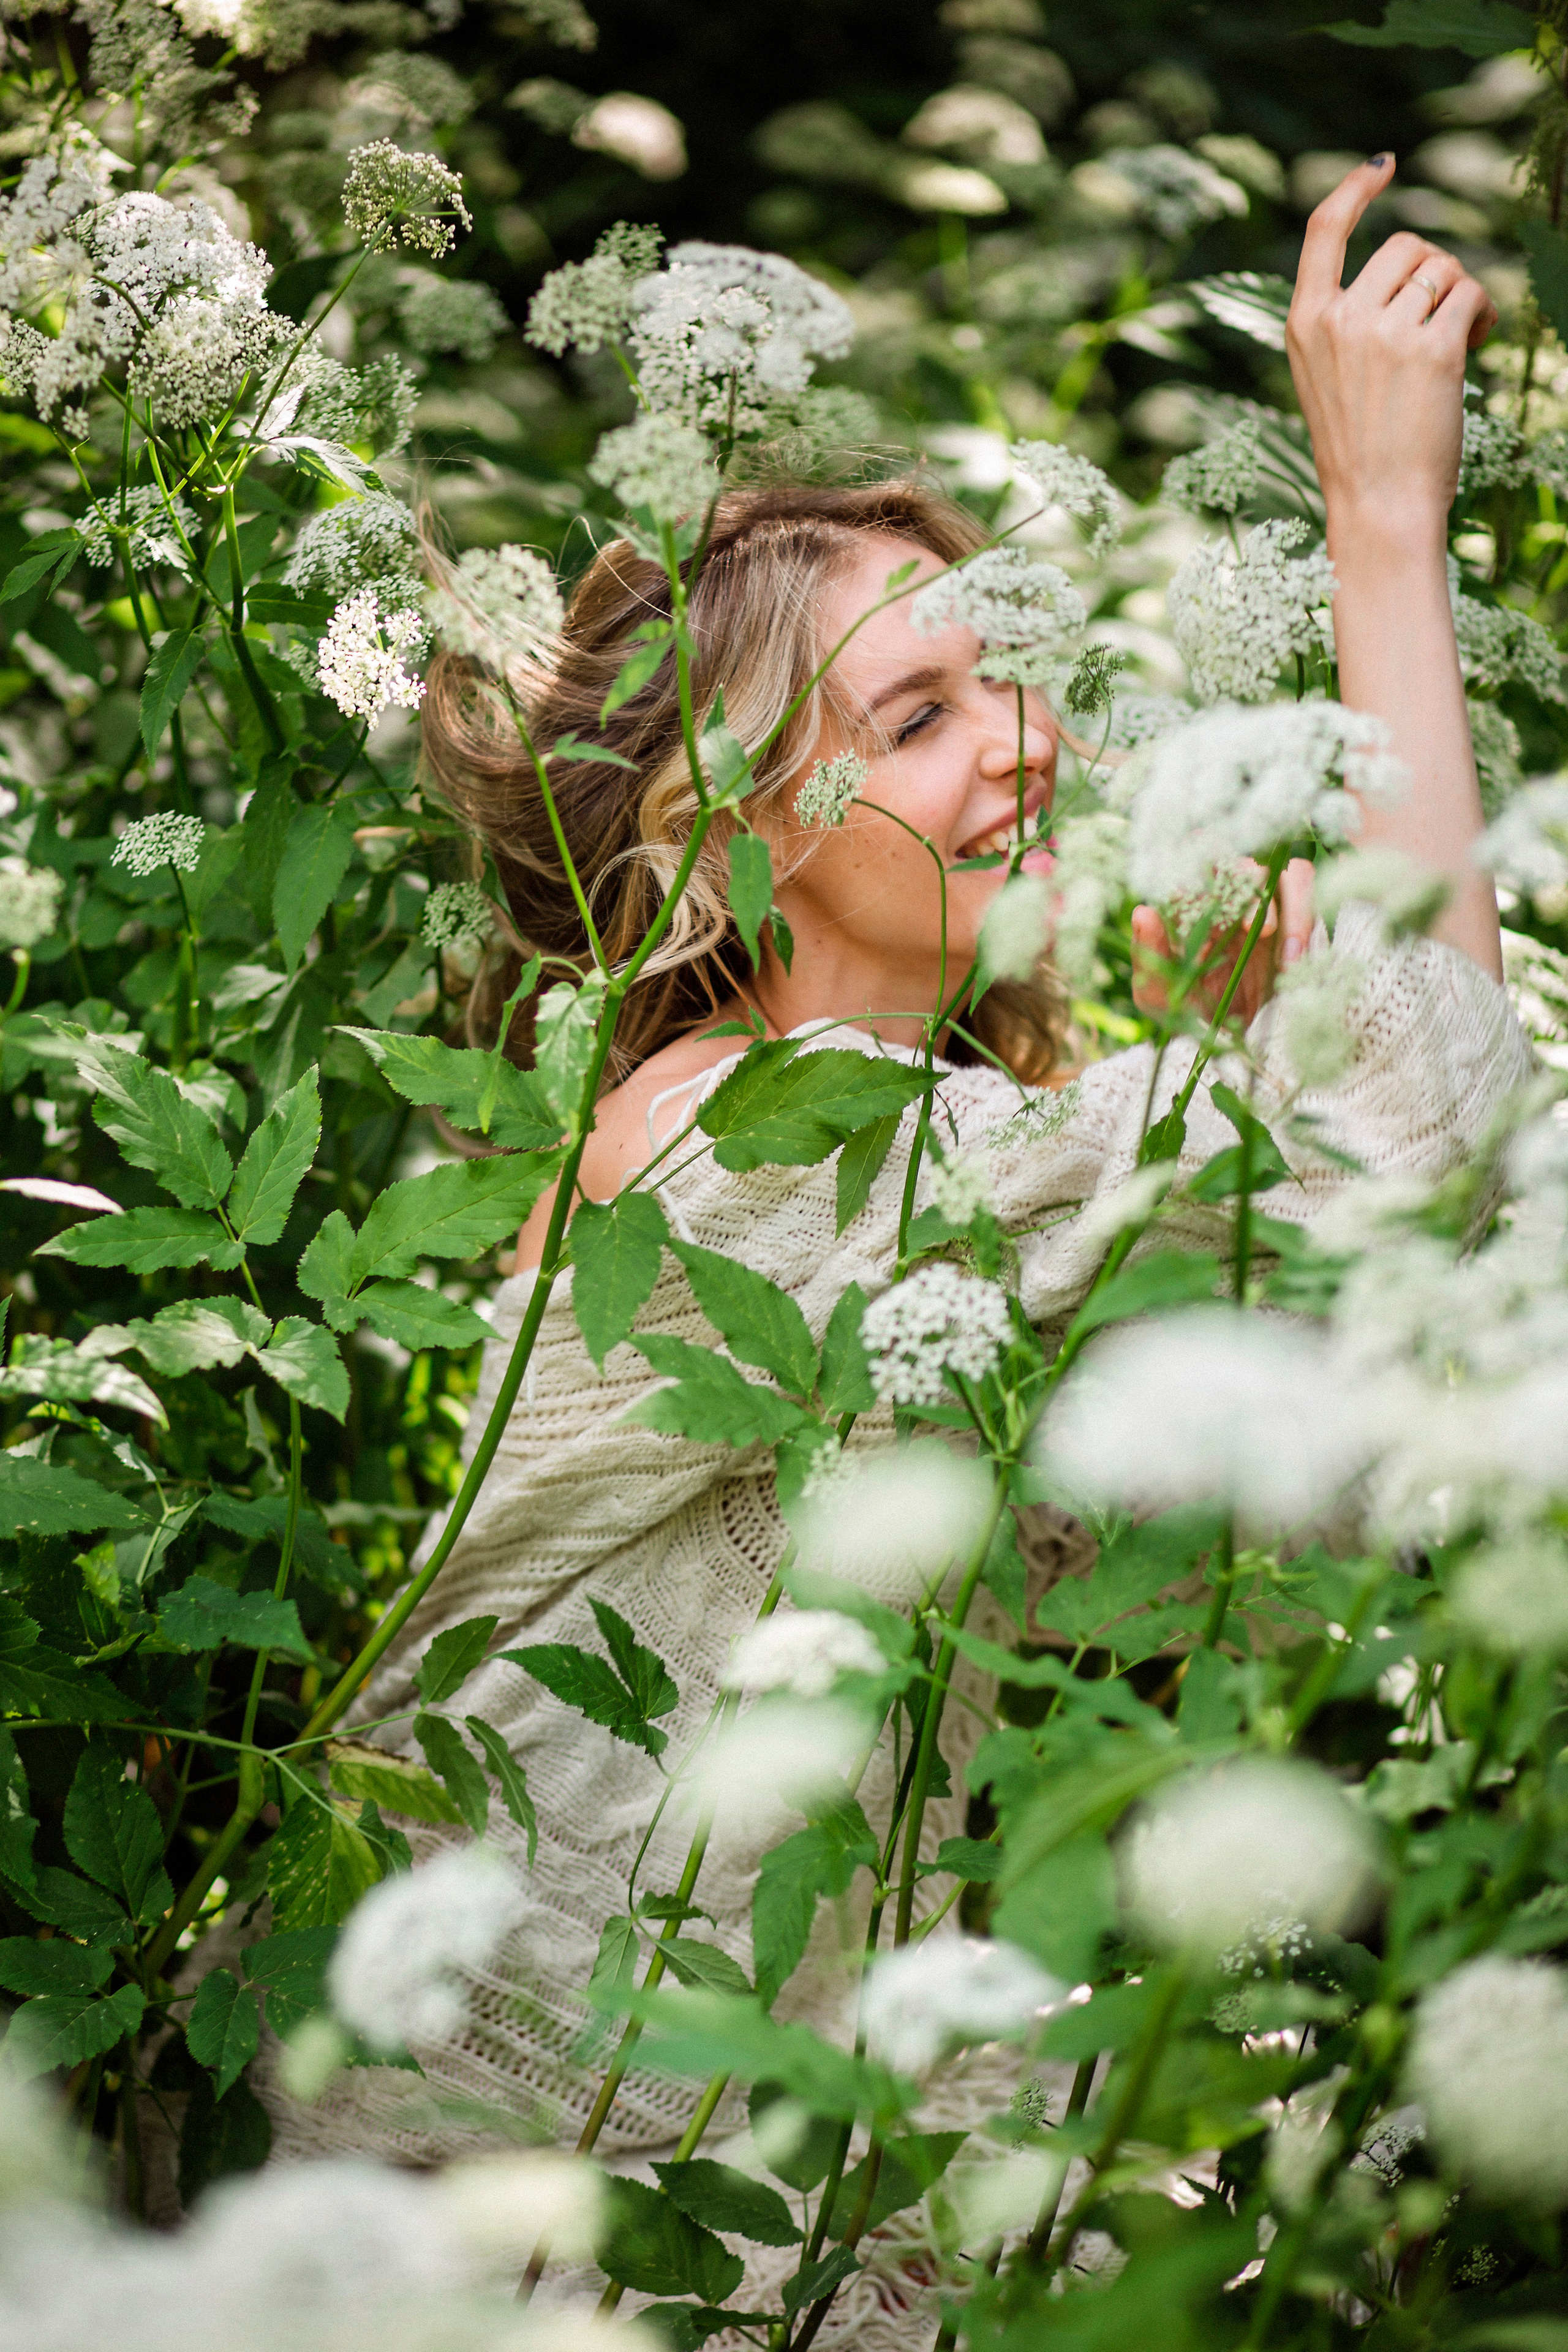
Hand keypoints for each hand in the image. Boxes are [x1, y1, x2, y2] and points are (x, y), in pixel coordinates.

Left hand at [1131, 858, 1315, 1021]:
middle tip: (1226, 909)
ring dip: (1266, 897)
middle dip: (1231, 877)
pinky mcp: (1295, 917)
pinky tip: (1289, 959)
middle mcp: (1224, 899)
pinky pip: (1303, 892)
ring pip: (1270, 870)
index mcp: (1187, 909)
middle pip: (1230, 859)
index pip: (1186, 866)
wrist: (1236, 1045)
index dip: (1188, 866)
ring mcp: (1261, 904)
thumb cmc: (1191, 1015)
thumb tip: (1142, 910)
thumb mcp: (1159, 994)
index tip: (1186, 888)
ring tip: (1261, 934)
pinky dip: (1300, 917)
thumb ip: (1149, 955)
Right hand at [1286, 156, 1496, 535]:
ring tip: (1460, 336)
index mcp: (1305, 324)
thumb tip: (1410, 267)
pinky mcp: (1432, 349)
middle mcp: (1339, 320)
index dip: (1356, 188)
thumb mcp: (1329, 377)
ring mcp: (1384, 334)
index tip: (1385, 165)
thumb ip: (1347, 320)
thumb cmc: (1359, 448)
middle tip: (1440, 316)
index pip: (1324, 230)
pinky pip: (1470, 293)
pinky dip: (1482, 313)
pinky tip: (1476, 343)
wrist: (1377, 506)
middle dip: (1432, 272)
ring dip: (1459, 295)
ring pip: (1441, 268)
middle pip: (1404, 246)